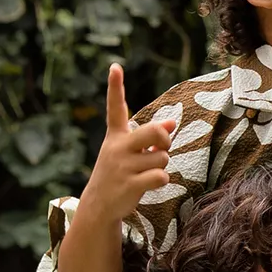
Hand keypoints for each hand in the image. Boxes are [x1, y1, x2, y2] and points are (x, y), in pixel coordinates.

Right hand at [78, 65, 175, 225]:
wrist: (99, 204)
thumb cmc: (121, 171)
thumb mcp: (131, 151)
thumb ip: (151, 137)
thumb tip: (172, 122)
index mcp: (116, 135)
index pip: (116, 107)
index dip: (116, 87)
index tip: (115, 67)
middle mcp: (117, 147)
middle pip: (155, 131)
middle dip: (165, 139)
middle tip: (161, 148)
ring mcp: (122, 166)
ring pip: (162, 157)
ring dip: (161, 166)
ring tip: (145, 172)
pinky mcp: (129, 184)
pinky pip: (161, 176)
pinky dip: (161, 180)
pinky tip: (148, 184)